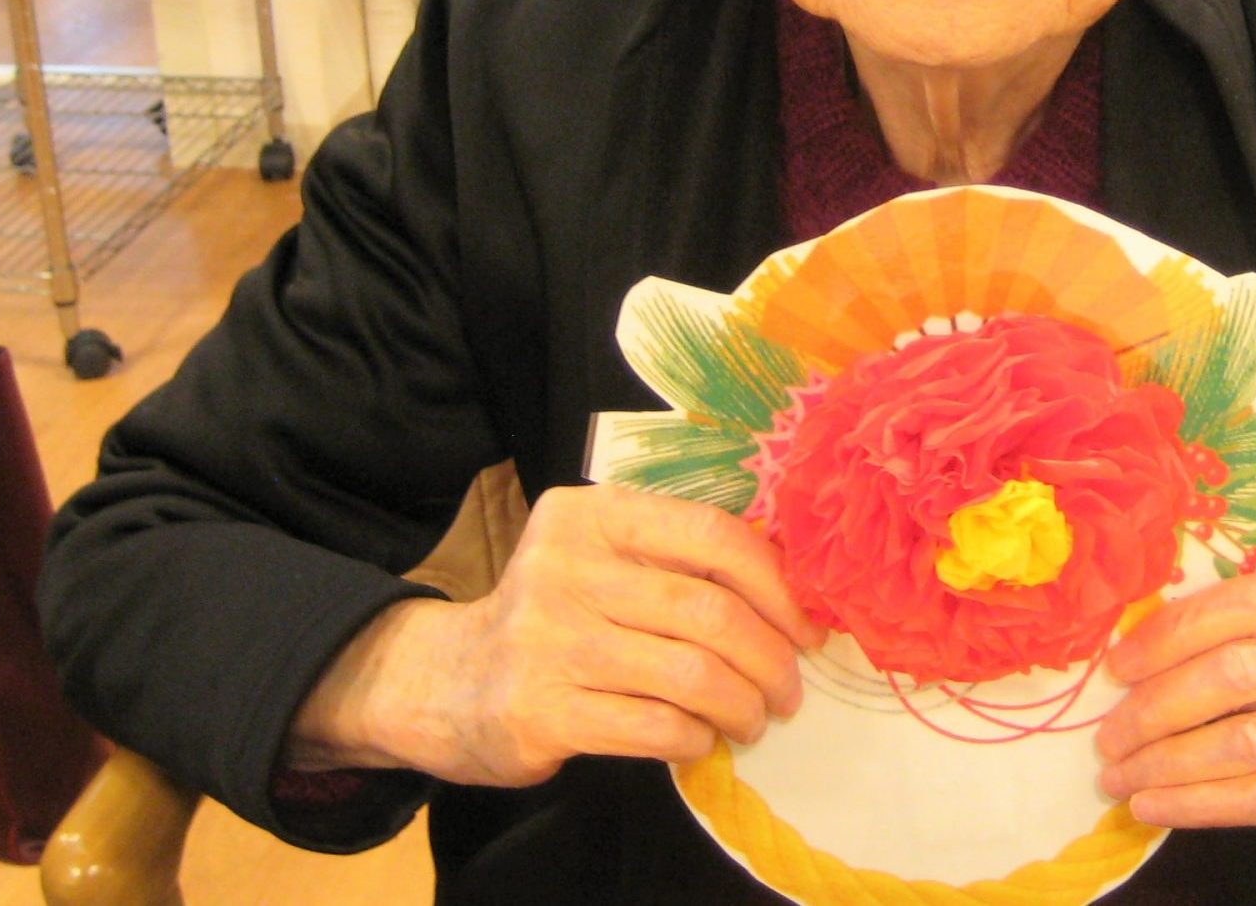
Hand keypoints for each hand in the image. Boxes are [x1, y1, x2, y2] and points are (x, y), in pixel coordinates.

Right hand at [286, 483, 823, 785]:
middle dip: (769, 658)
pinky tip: (700, 740)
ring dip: (741, 705)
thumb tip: (790, 587)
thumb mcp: (601, 556)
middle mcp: (567, 568)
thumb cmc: (554, 615)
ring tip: (753, 720)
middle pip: (709, 612)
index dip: (776, 586)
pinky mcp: (540, 711)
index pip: (712, 535)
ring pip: (690, 675)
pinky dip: (695, 738)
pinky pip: (653, 727)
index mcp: (593, 515)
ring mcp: (549, 642)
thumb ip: (674, 556)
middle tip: (788, 689)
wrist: (450, 681)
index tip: (805, 628)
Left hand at [1093, 571, 1255, 865]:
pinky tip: (1155, 806)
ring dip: (1166, 762)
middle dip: (1156, 705)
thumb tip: (1137, 650)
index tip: (1118, 666)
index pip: (1245, 605)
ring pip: (1244, 741)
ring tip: (1119, 775)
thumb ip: (1251, 630)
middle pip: (1238, 673)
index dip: (1171, 633)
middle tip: (1110, 734)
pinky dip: (1198, 804)